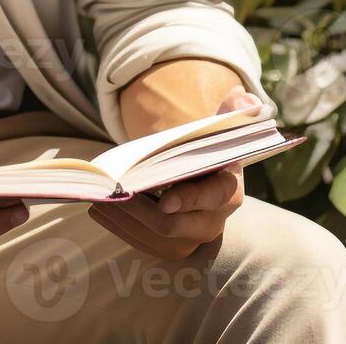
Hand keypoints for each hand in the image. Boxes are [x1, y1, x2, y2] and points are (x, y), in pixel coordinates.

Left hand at [89, 86, 262, 260]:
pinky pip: (143, 244)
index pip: (213, 198)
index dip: (189, 199)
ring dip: (123, 220)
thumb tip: (244, 98)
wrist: (202, 177)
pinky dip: (119, 228)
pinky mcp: (172, 248)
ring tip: (100, 199)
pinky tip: (100, 210)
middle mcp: (213, 222)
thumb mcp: (222, 130)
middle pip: (173, 225)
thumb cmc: (208, 151)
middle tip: (115, 193)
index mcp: (228, 191)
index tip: (164, 201)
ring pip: (153, 238)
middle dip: (139, 211)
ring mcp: (191, 239)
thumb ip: (233, 112)